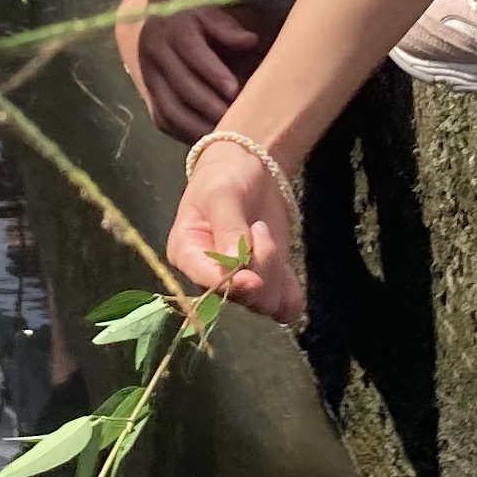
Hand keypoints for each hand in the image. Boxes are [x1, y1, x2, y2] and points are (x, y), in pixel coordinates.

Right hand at [114, 0, 263, 138]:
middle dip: (209, 104)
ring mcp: (149, 80)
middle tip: (235, 117)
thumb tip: (250, 40)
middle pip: (181, 86)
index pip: (191, 52)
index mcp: (173, 29)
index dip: (212, 72)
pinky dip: (186, 133)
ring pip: (170, 109)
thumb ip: (228, 27)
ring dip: (197, 125)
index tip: (234, 89)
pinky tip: (209, 139)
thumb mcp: (208, 14)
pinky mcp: (149, 99)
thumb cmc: (190, 22)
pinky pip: (165, 121)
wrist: (147, 28)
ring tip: (225, 134)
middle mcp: (156, 55)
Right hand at [165, 137, 298, 323]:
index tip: (253, 278)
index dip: (231, 284)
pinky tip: (286, 268)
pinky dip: (291, 293)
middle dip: (260, 265)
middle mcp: (208, 277)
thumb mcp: (223, 194)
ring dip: (275, 271)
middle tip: (259, 227)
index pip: (206, 281)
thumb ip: (229, 229)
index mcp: (186, 253)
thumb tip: (236, 266)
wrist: (249, 168)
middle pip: (241, 296)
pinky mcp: (265, 284)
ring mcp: (238, 284)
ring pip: (265, 303)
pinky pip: (284, 308)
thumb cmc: (224, 176)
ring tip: (263, 233)